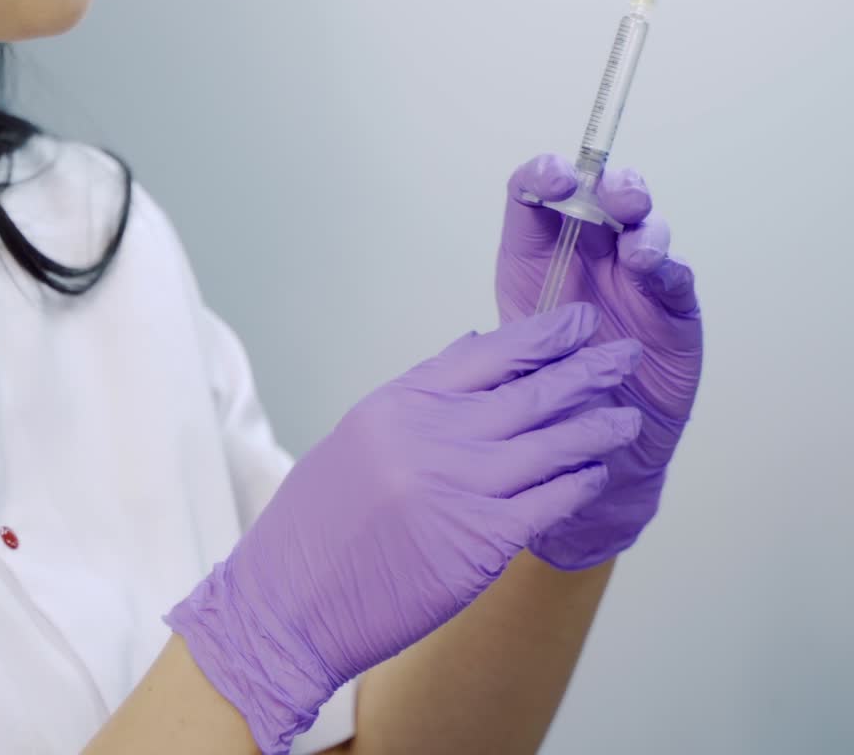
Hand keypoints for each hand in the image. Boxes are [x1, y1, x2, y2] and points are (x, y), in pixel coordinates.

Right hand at [163, 301, 642, 754]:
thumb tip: (475, 347)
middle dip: (585, 370)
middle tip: (624, 354)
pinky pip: (548, 503)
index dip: (541, 335)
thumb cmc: (318, 520)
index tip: (578, 321)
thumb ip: (420, 392)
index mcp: (401, 402)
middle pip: (529, 391)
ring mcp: (459, 486)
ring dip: (596, 427)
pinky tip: (598, 475)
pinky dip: (578, 485)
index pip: (487, 353)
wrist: (291, 598)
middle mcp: (433, 435)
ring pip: (550, 444)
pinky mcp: (480, 542)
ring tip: (628, 416)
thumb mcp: (360, 434)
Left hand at [497, 154, 703, 569]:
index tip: (553, 176)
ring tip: (634, 244)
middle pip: (603, 197)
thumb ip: (501, 331)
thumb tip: (472, 326)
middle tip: (610, 193)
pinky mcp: (674, 310)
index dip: (545, 175)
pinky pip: (676, 278)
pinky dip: (667, 268)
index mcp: (538, 253)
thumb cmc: (541, 393)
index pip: (538, 195)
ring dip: (643, 225)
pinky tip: (654, 268)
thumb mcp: (508, 359)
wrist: (585, 452)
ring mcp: (636, 278)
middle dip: (610, 186)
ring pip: (646, 229)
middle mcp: (591, 254)